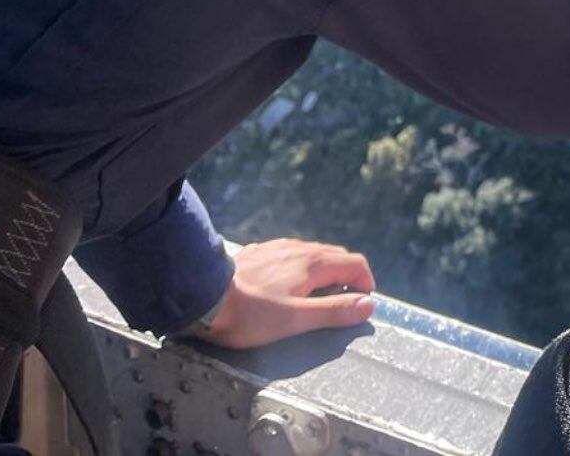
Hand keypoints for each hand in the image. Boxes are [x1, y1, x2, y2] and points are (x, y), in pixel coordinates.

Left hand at [193, 238, 375, 348]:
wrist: (201, 297)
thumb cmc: (250, 314)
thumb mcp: (295, 320)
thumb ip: (333, 311)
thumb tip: (368, 304)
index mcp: (313, 263)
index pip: (355, 263)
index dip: (365, 283)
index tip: (362, 303)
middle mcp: (299, 249)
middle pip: (336, 256)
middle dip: (346, 277)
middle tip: (340, 303)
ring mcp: (277, 248)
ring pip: (313, 254)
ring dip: (324, 272)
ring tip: (314, 297)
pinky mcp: (259, 252)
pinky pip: (291, 255)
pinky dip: (301, 268)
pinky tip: (285, 285)